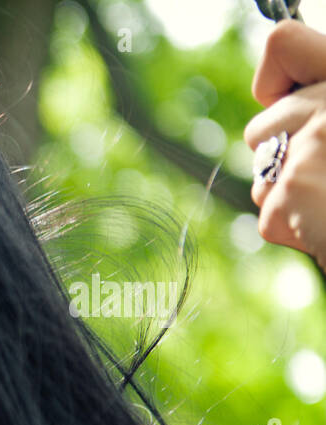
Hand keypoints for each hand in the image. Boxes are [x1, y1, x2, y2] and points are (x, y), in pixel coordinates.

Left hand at [245, 20, 325, 268]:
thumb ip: (319, 101)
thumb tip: (276, 82)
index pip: (283, 42)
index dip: (276, 83)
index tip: (288, 98)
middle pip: (260, 128)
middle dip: (283, 158)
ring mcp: (315, 141)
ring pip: (262, 172)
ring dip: (288, 195)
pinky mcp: (294, 186)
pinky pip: (268, 213)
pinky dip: (293, 227)